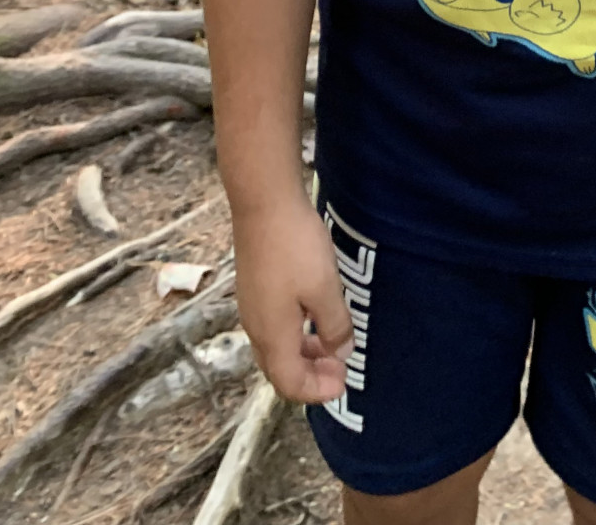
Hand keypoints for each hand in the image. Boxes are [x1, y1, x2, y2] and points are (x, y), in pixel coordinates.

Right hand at [233, 197, 354, 403]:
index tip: (343, 383)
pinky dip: (295, 333)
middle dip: (310, 376)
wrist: (263, 203)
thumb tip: (341, 353)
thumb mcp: (325, 288)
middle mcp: (256, 328)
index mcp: (272, 336)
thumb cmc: (296, 247)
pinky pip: (273, 327)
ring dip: (304, 353)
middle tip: (340, 367)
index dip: (316, 391)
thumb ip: (335, 325)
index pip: (289, 384)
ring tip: (332, 342)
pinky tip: (313, 313)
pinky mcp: (254, 287)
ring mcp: (251, 306)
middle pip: (279, 369)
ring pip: (276, 347)